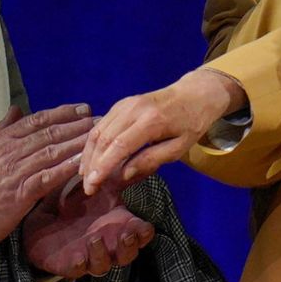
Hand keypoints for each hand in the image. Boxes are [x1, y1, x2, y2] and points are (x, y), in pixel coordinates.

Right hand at [0, 104, 93, 250]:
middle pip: (49, 133)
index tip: (83, 108)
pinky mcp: (21, 192)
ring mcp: (16, 171)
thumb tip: (15, 109)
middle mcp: (10, 151)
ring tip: (98, 136)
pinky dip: (67, 168)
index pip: (37, 120)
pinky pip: (49, 176)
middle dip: (77, 125)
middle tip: (100, 119)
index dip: (62, 113)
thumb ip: (1, 130)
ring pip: (52, 151)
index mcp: (2, 140)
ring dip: (77, 142)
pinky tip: (84, 163)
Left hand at [23, 176, 155, 277]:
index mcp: (118, 226)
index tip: (143, 226)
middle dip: (130, 246)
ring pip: (105, 264)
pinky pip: (78, 270)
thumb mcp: (95, 187)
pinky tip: (79, 256)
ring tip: (94, 238)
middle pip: (129, 254)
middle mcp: (109, 244)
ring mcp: (90, 256)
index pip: (140, 234)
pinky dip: (80, 264)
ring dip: (103, 253)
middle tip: (126, 235)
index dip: (144, 233)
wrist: (39, 218)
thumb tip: (136, 157)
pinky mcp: (69, 264)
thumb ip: (115, 176)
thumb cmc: (73, 202)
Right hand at [81, 68, 243, 194]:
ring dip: (89, 155)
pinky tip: (92, 158)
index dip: (103, 167)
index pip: (119, 146)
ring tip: (85, 176)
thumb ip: (151, 160)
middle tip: (88, 187)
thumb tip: (123, 174)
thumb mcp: (179, 148)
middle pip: (104, 139)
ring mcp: (125, 104)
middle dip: (92, 165)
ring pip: (98, 131)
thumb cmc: (191, 124)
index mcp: (151, 121)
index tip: (92, 185)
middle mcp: (133, 109)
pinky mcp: (121, 103)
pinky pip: (101, 124)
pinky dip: (94, 143)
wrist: (195, 93)